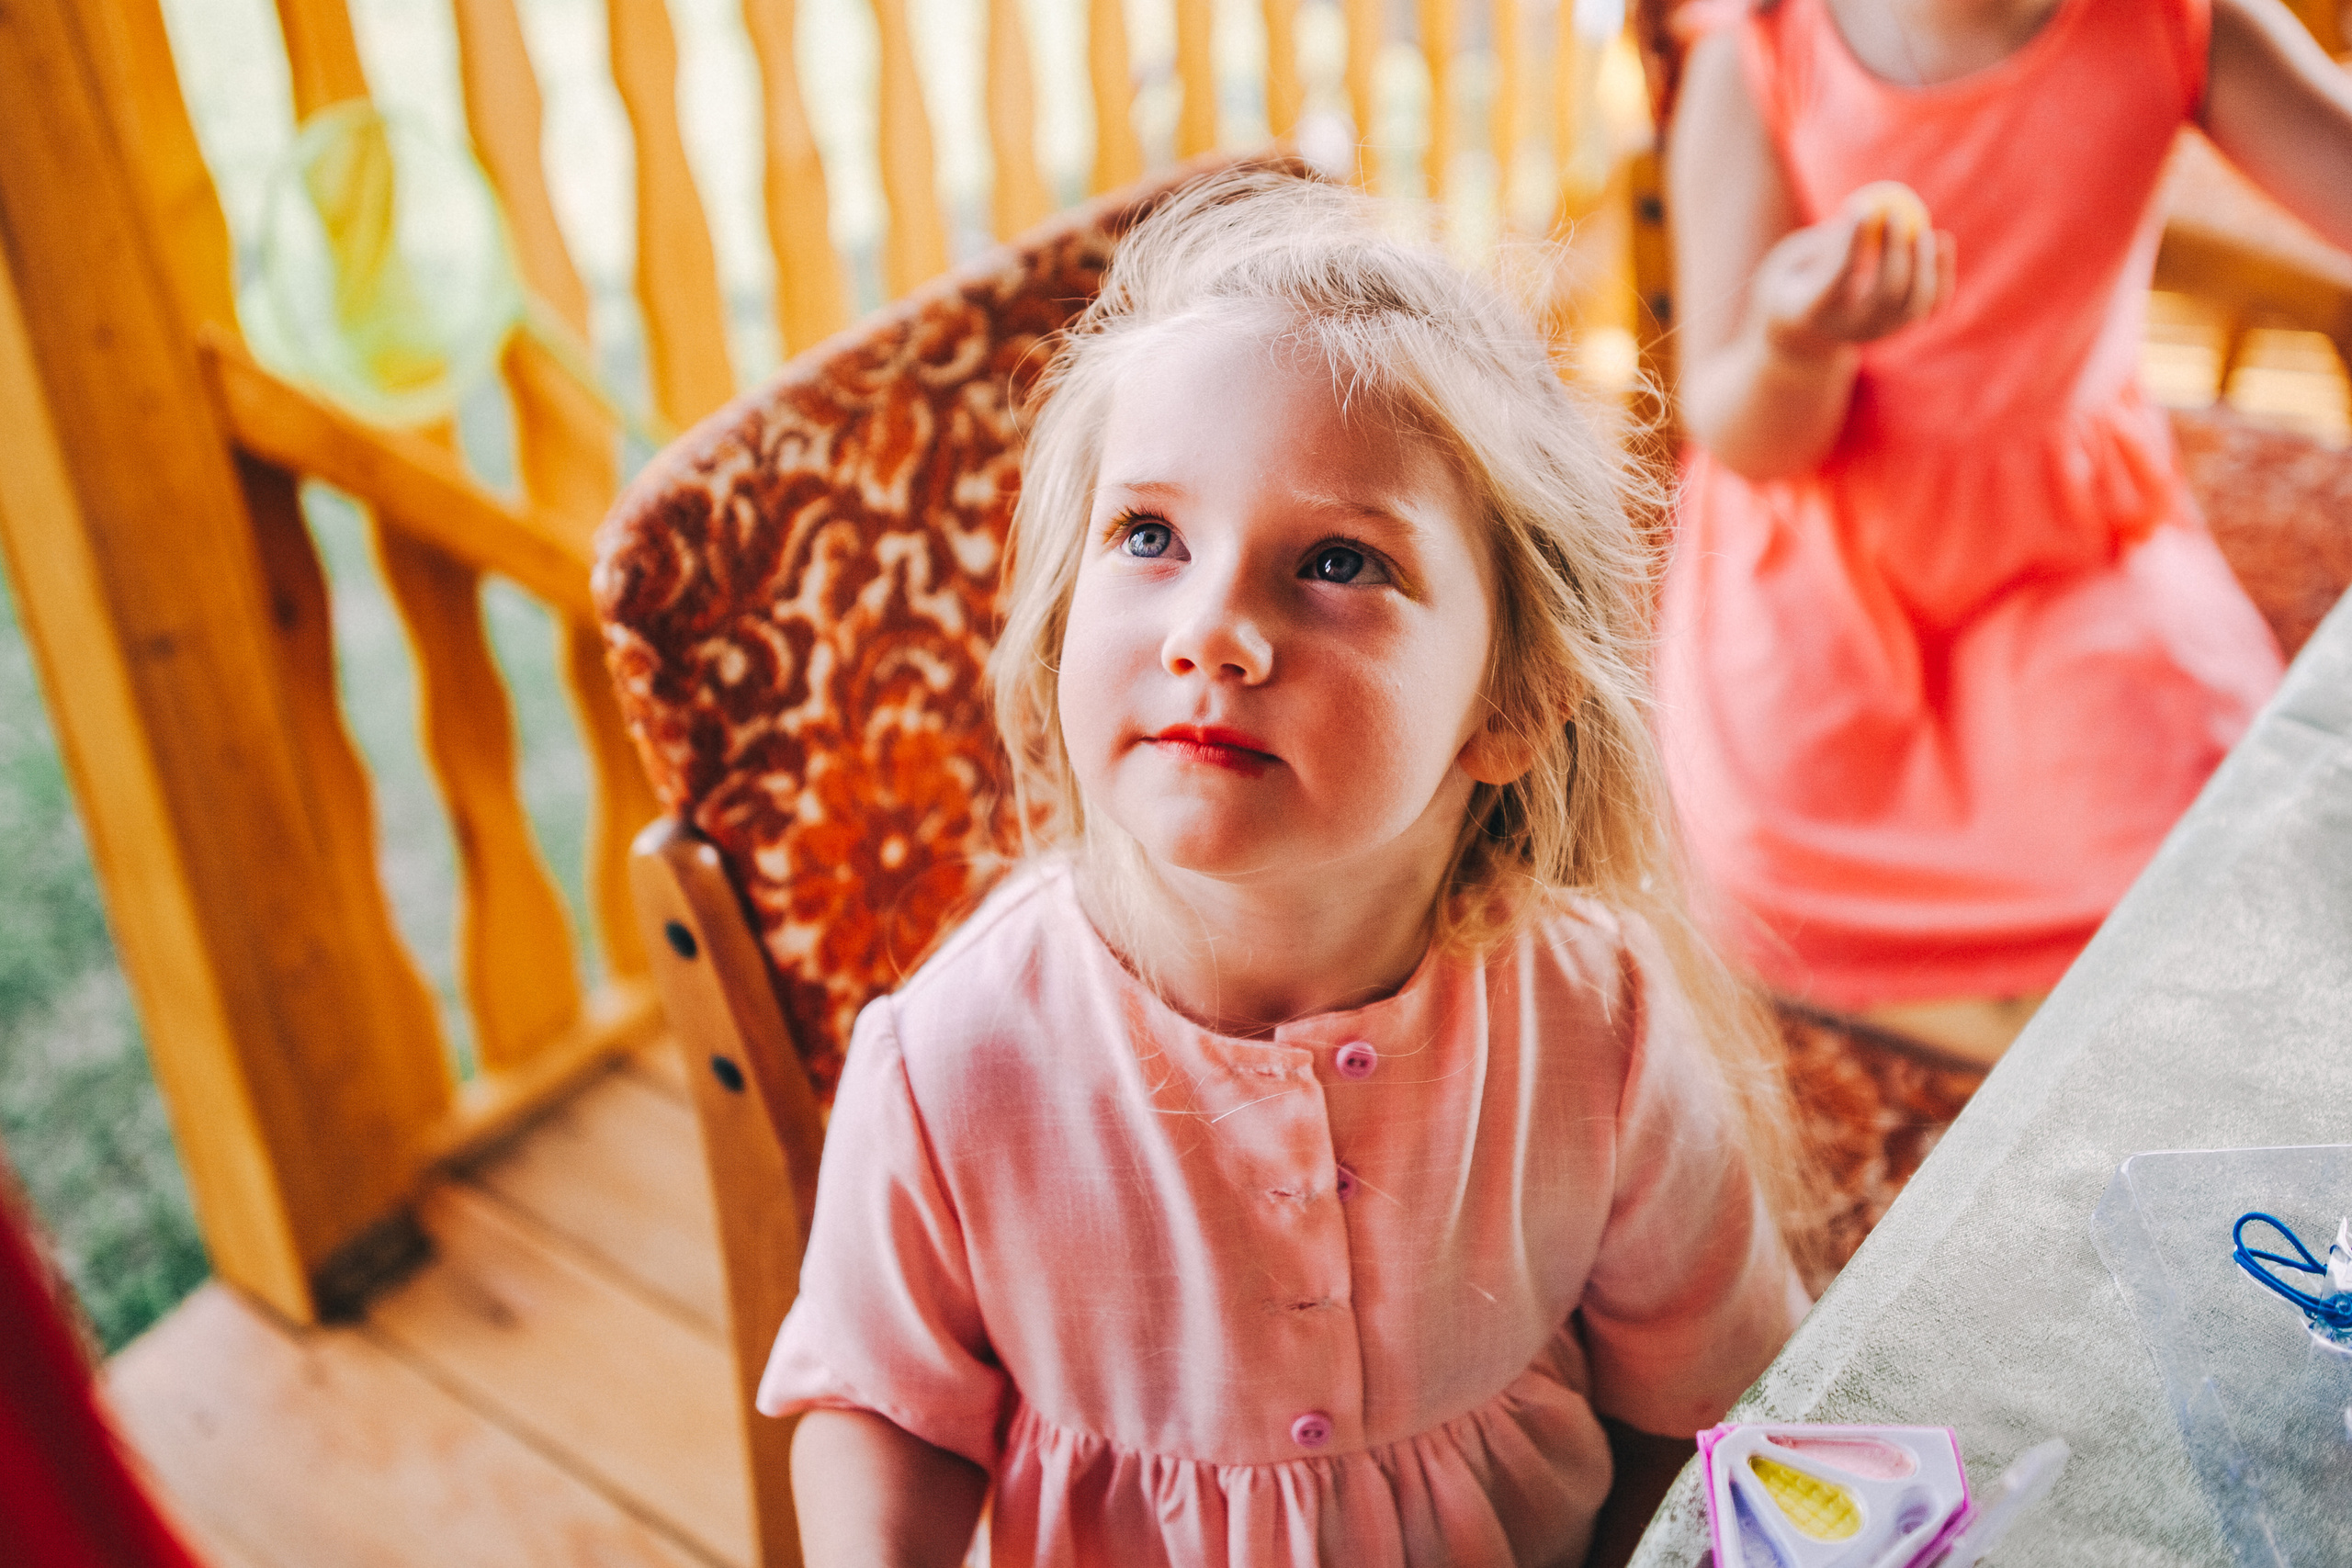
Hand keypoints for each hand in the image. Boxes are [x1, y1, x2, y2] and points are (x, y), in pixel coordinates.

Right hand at [1749, 193, 1955, 364]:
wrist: (1806, 334)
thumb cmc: (1795, 284)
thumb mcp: (1791, 262)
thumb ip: (1825, 242)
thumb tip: (1866, 210)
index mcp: (1814, 314)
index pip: (1838, 279)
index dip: (1852, 244)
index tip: (1863, 208)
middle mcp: (1851, 329)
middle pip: (1886, 294)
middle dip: (1896, 252)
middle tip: (1895, 214)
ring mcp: (1880, 332)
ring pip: (1915, 304)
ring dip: (1925, 265)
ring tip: (1925, 231)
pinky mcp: (1901, 326)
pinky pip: (1933, 305)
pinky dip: (1942, 274)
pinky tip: (1941, 242)